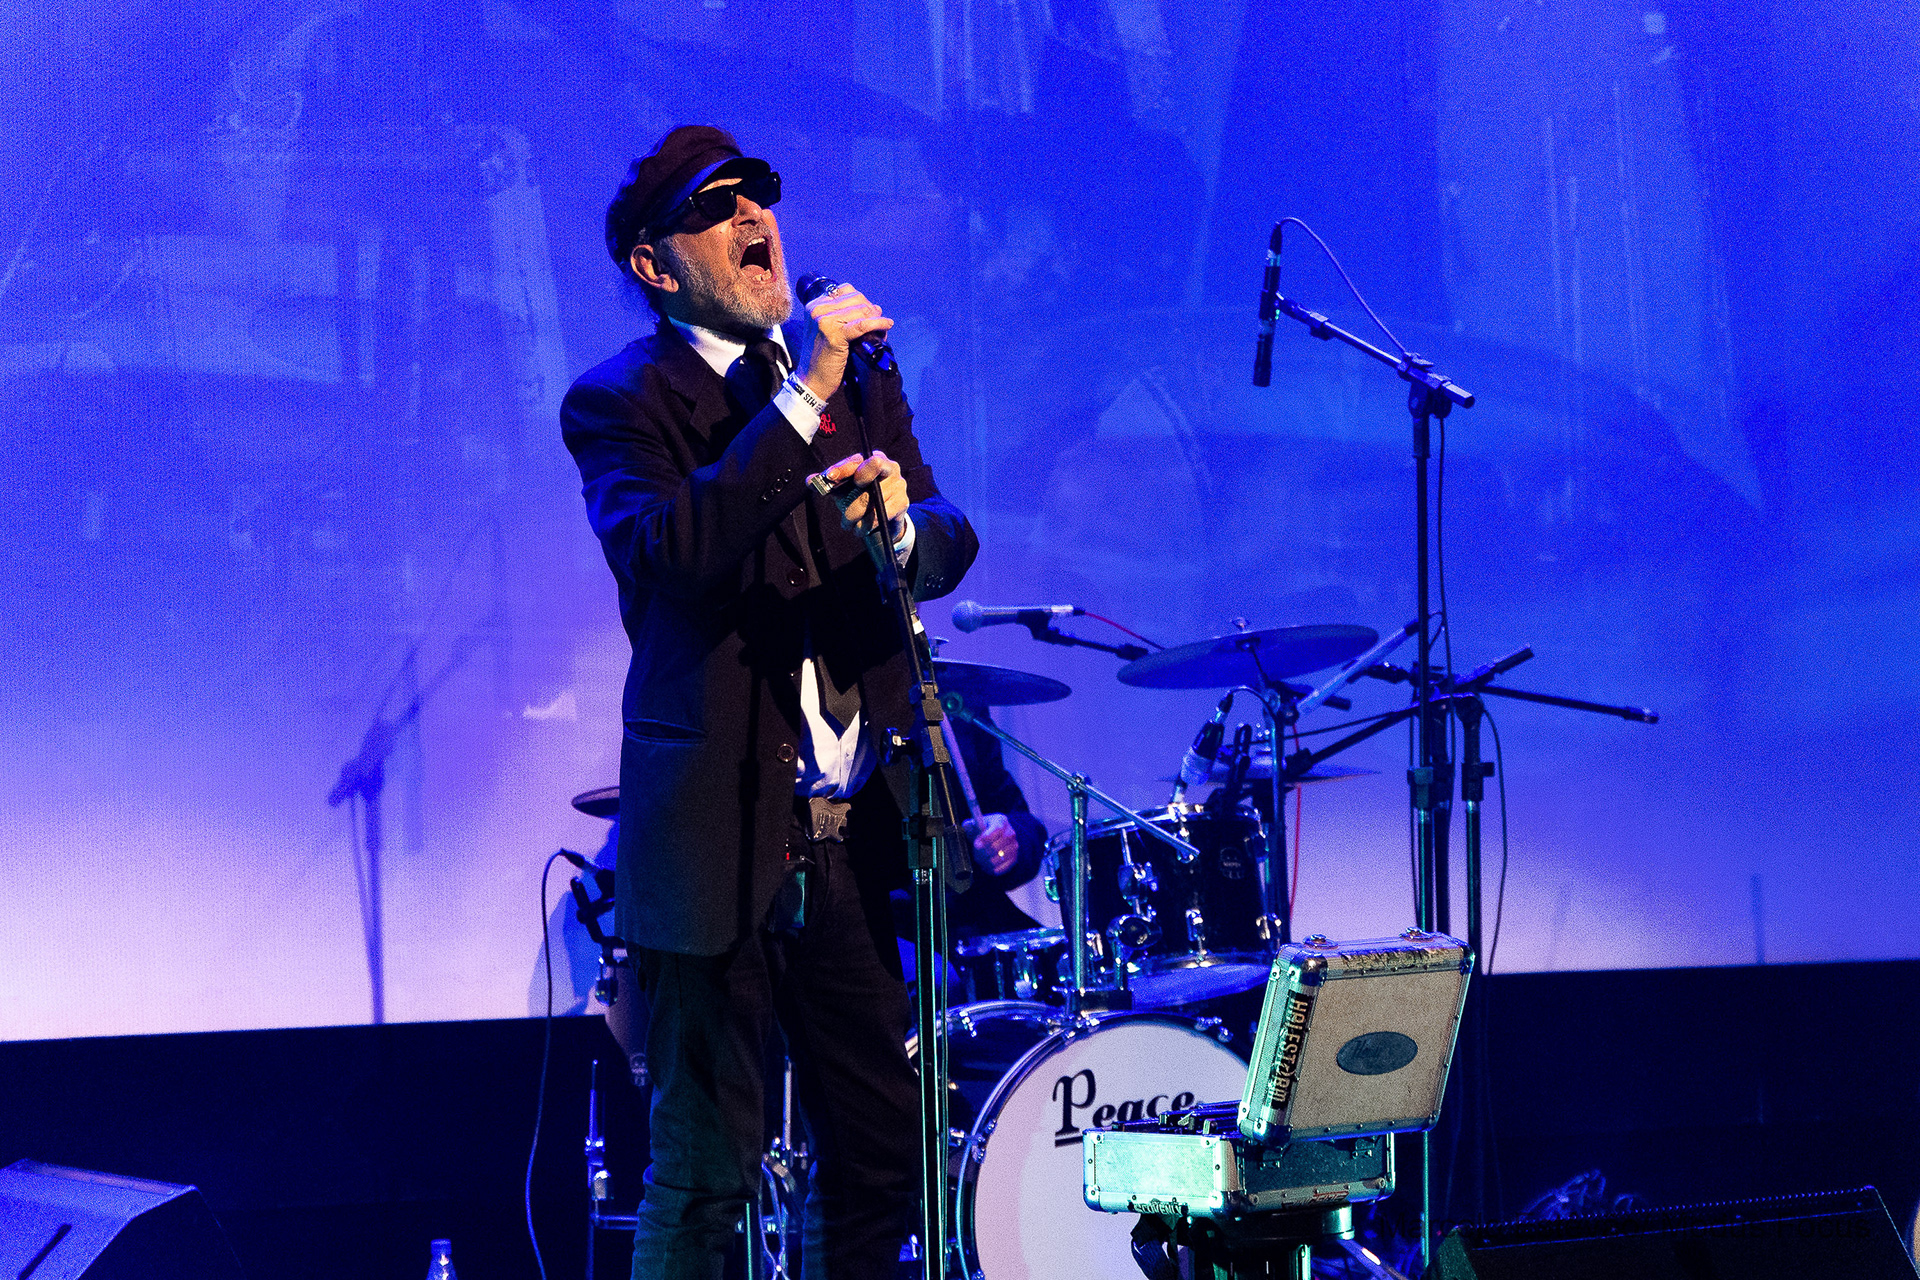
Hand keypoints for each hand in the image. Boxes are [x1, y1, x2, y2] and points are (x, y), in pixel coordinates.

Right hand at [801, 282, 892, 400]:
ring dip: (876, 319)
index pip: (846, 291)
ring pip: (861, 310)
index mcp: (814, 304)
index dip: (863, 301)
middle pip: (856, 298)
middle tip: (879, 324)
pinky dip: (878, 324)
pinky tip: (886, 325)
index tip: (871, 314)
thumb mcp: (829, 330)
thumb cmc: (823, 357)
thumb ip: (845, 316)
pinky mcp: (834, 334)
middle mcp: (817, 309)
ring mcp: (824, 320)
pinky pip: (862, 324)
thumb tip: (875, 308)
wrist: (812, 380)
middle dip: (871, 310)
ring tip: (882, 330)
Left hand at [814, 451, 908, 540]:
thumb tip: (810, 481)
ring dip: (858, 517)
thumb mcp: (843, 489)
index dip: (842, 468)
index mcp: (873, 458)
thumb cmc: (861, 497)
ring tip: (850, 525)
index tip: (829, 476)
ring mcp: (898, 483)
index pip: (857, 460)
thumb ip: (827, 483)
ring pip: (873, 499)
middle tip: (844, 517)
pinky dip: (870, 523)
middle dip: (852, 499)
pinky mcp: (903, 501)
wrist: (884, 519)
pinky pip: (883, 513)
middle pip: (868, 474)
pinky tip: (862, 529)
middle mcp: (889, 466)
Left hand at [965, 814, 1019, 874]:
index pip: (997, 829)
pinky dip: (994, 869)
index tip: (976, 845)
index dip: (986, 838)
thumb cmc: (981, 831)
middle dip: (983, 852)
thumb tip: (967, 826)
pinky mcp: (1014, 858)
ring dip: (988, 862)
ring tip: (981, 861)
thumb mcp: (974, 824)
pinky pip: (1005, 867)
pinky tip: (987, 867)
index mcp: (1001, 821)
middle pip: (997, 846)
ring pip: (1000, 858)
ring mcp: (1014, 846)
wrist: (992, 838)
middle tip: (976, 855)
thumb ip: (969, 825)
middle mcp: (1011, 833)